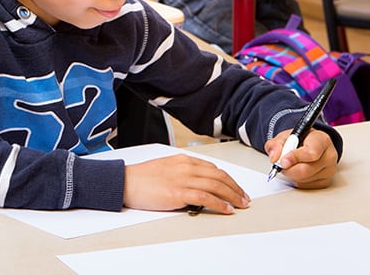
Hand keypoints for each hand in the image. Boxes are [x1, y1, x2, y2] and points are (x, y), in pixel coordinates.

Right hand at [123, 154, 249, 213]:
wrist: (125, 182)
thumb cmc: (141, 177)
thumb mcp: (165, 167)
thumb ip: (181, 172)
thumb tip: (196, 183)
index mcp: (183, 159)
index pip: (213, 168)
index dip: (228, 179)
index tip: (235, 187)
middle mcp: (186, 167)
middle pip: (219, 176)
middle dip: (235, 188)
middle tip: (244, 197)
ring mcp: (183, 179)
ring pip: (216, 186)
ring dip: (232, 196)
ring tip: (241, 204)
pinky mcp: (178, 193)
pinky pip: (206, 197)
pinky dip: (220, 204)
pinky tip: (227, 209)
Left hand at [264, 129, 338, 188]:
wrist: (309, 145)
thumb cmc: (299, 140)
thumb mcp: (284, 137)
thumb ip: (275, 144)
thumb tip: (274, 157)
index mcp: (321, 140)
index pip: (310, 153)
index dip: (294, 158)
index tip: (283, 161)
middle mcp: (329, 155)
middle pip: (306, 170)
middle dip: (289, 169)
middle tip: (281, 164)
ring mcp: (329, 170)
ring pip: (304, 179)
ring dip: (292, 174)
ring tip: (291, 164)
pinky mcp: (326, 181)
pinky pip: (306, 186)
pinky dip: (297, 180)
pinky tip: (298, 170)